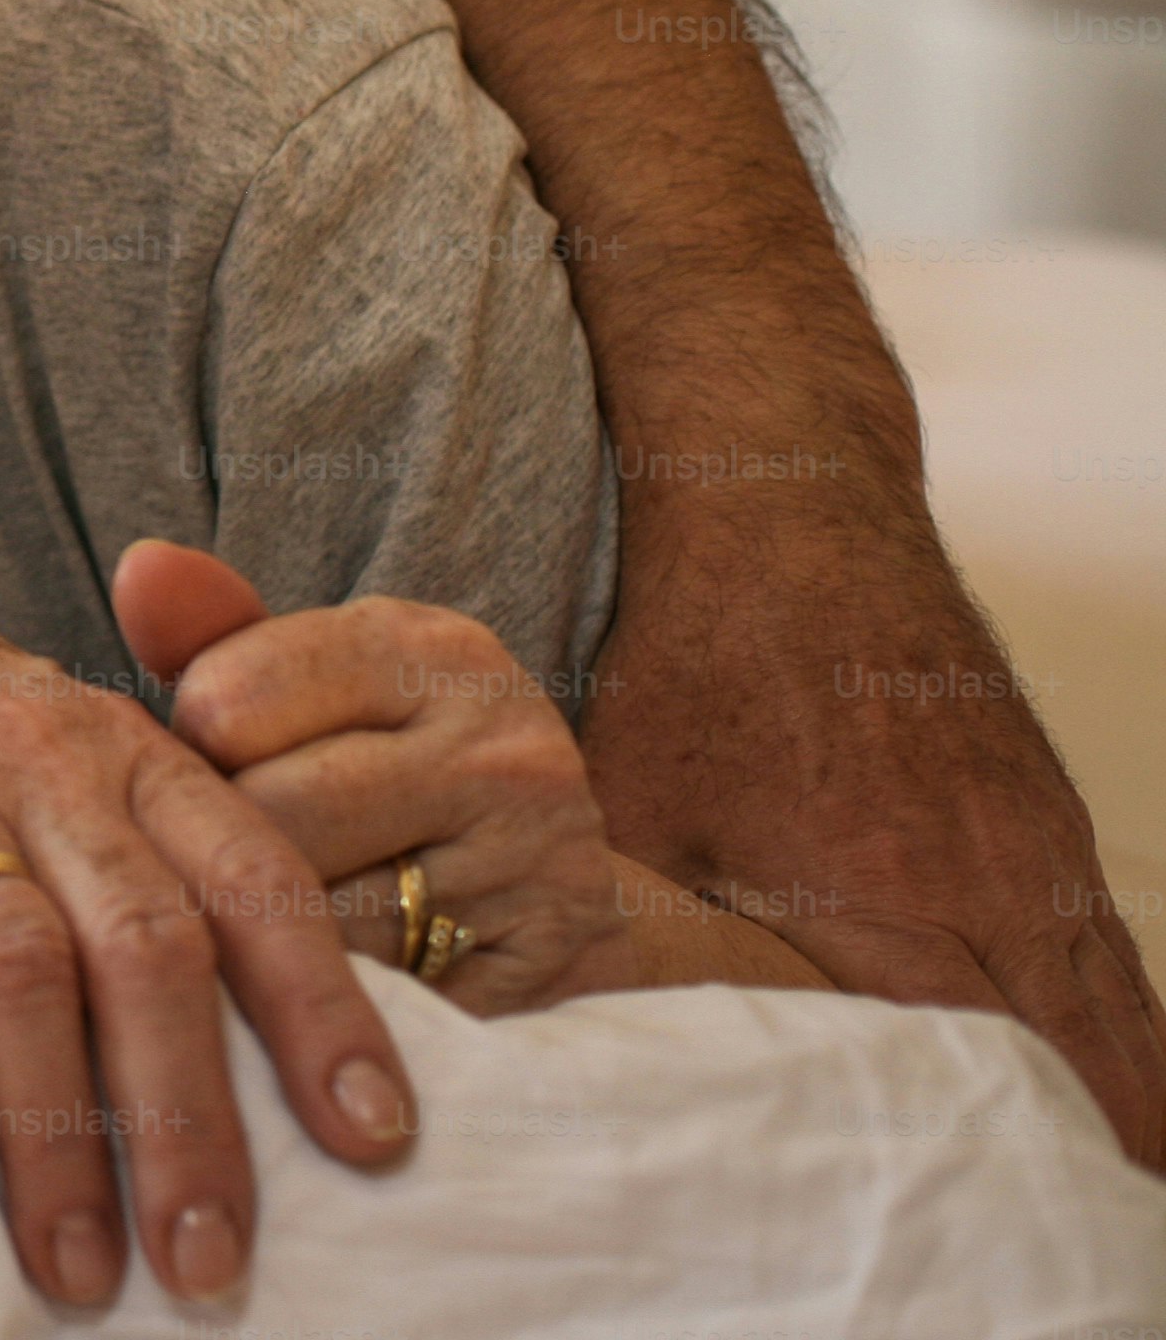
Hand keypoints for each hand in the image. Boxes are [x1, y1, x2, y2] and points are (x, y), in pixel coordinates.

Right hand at [0, 500, 418, 1309]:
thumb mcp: (10, 730)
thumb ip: (110, 837)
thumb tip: (224, 1018)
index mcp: (103, 739)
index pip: (253, 876)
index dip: (326, 1012)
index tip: (378, 1144)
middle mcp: (26, 751)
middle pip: (150, 949)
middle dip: (192, 1124)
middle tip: (210, 1268)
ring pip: (24, 969)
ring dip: (60, 1137)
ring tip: (76, 1272)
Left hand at [116, 543, 636, 1011]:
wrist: (554, 901)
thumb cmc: (391, 772)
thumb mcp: (319, 687)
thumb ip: (217, 633)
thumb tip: (141, 565)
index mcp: (434, 651)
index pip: (230, 695)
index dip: (188, 749)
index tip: (210, 769)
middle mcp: (499, 746)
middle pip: (269, 814)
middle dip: (218, 848)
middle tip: (218, 864)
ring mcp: (532, 863)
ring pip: (317, 916)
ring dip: (259, 934)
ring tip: (259, 924)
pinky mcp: (535, 971)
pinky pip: (375, 995)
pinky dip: (318, 999)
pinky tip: (312, 986)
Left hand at [578, 486, 1165, 1156]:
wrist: (790, 506)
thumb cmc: (695, 656)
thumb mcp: (641, 805)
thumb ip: (651, 920)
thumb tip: (617, 1008)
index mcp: (888, 894)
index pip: (964, 1071)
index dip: (980, 1152)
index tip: (988, 1220)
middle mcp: (990, 881)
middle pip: (1084, 1061)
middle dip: (1088, 1150)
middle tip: (1091, 1227)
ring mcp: (1038, 844)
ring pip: (1117, 1008)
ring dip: (1124, 1093)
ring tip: (1122, 1181)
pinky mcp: (1050, 813)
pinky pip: (1110, 946)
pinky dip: (1124, 1018)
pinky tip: (1118, 1071)